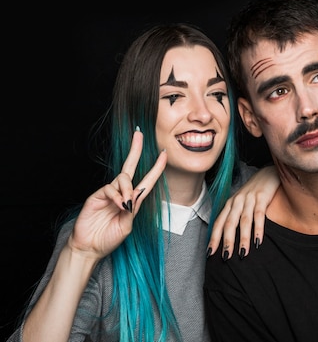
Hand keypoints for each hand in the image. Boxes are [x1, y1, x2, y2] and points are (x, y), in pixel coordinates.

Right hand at [68, 129, 166, 259]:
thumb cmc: (109, 238)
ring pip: (123, 178)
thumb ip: (133, 210)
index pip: (146, 180)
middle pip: (130, 166)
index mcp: (132, 200)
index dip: (156, 168)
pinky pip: (109, 188)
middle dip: (135, 149)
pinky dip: (116, 195)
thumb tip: (134, 195)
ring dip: (127, 188)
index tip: (164, 154)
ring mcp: (109, 193)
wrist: (90, 248)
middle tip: (139, 133)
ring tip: (126, 204)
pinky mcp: (97, 195)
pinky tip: (118, 204)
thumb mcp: (127, 226)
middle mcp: (121, 193)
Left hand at [208, 165, 278, 259]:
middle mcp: (237, 201)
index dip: (214, 238)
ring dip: (242, 239)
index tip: (209, 253)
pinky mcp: (262, 197)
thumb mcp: (242, 201)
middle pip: (229, 224)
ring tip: (242, 254)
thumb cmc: (254, 190)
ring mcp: (249, 199)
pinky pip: (259, 215)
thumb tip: (230, 236)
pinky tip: (258, 241)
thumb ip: (236, 215)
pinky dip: (258, 229)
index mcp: (230, 204)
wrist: (269, 172)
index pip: (219, 223)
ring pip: (244, 221)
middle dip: (226, 242)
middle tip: (226, 257)